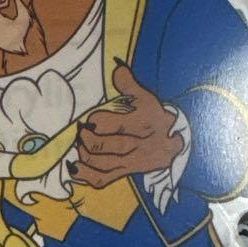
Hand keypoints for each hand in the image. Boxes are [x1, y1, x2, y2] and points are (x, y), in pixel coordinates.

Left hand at [72, 63, 184, 189]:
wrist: (173, 145)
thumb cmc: (154, 118)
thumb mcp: (146, 99)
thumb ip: (128, 84)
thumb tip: (116, 67)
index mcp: (144, 124)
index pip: (117, 126)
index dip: (98, 122)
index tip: (90, 120)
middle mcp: (140, 146)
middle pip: (108, 147)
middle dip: (88, 140)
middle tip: (81, 131)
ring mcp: (133, 163)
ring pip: (103, 164)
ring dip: (85, 155)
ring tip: (80, 145)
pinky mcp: (126, 174)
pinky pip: (103, 179)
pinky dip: (86, 175)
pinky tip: (74, 166)